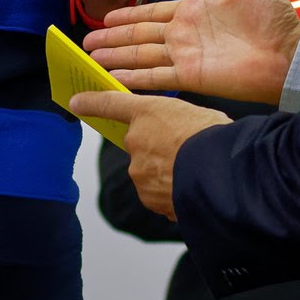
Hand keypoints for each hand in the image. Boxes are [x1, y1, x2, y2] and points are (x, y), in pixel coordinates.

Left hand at [68, 91, 228, 219]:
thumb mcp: (198, 115)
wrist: (223, 174)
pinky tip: (191, 187)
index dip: (91, 103)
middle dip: (157, 147)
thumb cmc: (216, 138)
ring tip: (193, 171)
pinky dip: (170, 191)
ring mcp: (139, 171)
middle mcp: (135, 140)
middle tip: (185, 149)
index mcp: (147, 112)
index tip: (76, 102)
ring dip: (165, 171)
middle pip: (138, 143)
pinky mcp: (148, 196)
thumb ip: (175, 122)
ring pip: (148, 171)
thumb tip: (174, 137)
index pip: (109, 103)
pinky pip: (157, 193)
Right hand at [84, 0, 299, 102]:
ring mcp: (187, 56)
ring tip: (90, 58)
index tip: (107, 16)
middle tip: (86, 40)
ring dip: (115, 57)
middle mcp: (186, 34)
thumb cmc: (277, 18)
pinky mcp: (191, 77)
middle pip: (140, 35)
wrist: (290, 53)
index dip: (129, 13)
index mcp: (197, 10)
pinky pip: (156, 78)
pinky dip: (132, 79)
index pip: (154, 11)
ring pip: (141, 56)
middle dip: (112, 38)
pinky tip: (111, 78)